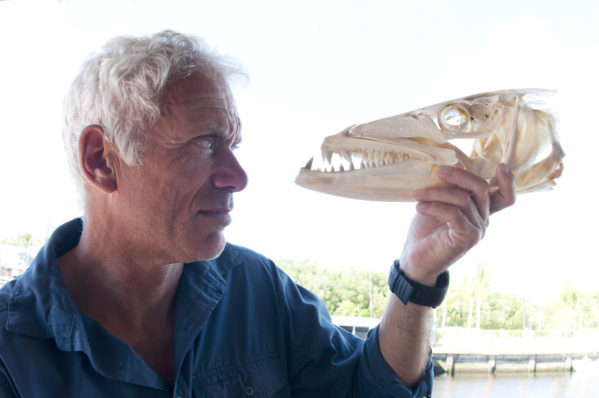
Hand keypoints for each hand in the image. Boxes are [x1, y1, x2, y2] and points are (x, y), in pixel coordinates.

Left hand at [399, 163, 515, 284]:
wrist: (415, 260)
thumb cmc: (425, 231)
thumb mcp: (437, 202)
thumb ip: (450, 186)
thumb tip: (459, 162)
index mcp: (480, 211)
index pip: (504, 197)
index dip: (508, 182)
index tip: (500, 165)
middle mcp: (483, 221)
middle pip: (481, 189)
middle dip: (459, 176)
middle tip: (438, 172)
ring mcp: (477, 231)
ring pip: (462, 200)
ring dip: (436, 193)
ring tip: (417, 195)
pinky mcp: (465, 238)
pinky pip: (454, 213)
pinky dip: (434, 206)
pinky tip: (419, 207)